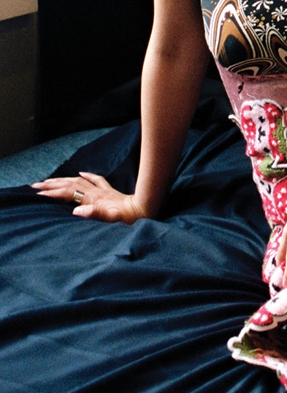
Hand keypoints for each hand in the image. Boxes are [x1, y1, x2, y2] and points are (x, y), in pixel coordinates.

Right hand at [32, 170, 146, 223]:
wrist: (144, 210)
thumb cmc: (128, 218)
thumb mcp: (111, 219)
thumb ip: (94, 213)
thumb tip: (76, 210)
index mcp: (93, 199)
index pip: (69, 193)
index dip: (53, 193)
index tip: (39, 193)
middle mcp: (96, 192)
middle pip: (70, 184)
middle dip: (52, 184)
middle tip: (35, 185)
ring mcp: (102, 191)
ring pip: (79, 181)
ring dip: (63, 180)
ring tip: (49, 180)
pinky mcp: (110, 192)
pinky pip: (95, 180)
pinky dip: (85, 175)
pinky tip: (80, 172)